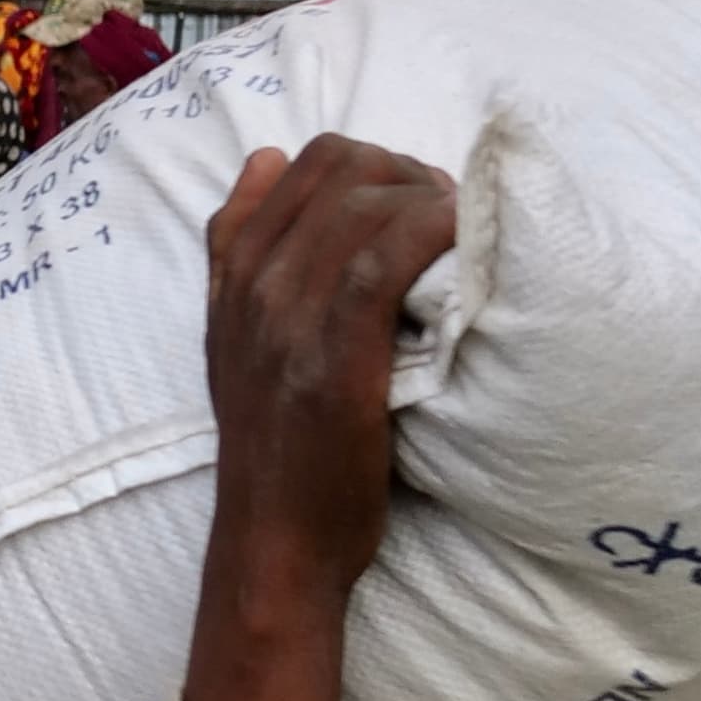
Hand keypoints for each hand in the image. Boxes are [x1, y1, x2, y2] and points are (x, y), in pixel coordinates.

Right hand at [178, 137, 458, 700]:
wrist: (275, 544)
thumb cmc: (277, 446)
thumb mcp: (238, 337)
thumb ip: (242, 251)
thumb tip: (266, 156)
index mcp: (232, 273)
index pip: (305, 160)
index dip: (378, 165)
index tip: (420, 204)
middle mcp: (253, 282)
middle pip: (343, 168)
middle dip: (412, 176)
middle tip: (455, 220)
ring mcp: (288, 315)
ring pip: (366, 202)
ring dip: (432, 203)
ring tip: (467, 238)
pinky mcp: (335, 353)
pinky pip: (386, 258)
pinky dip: (432, 236)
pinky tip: (464, 250)